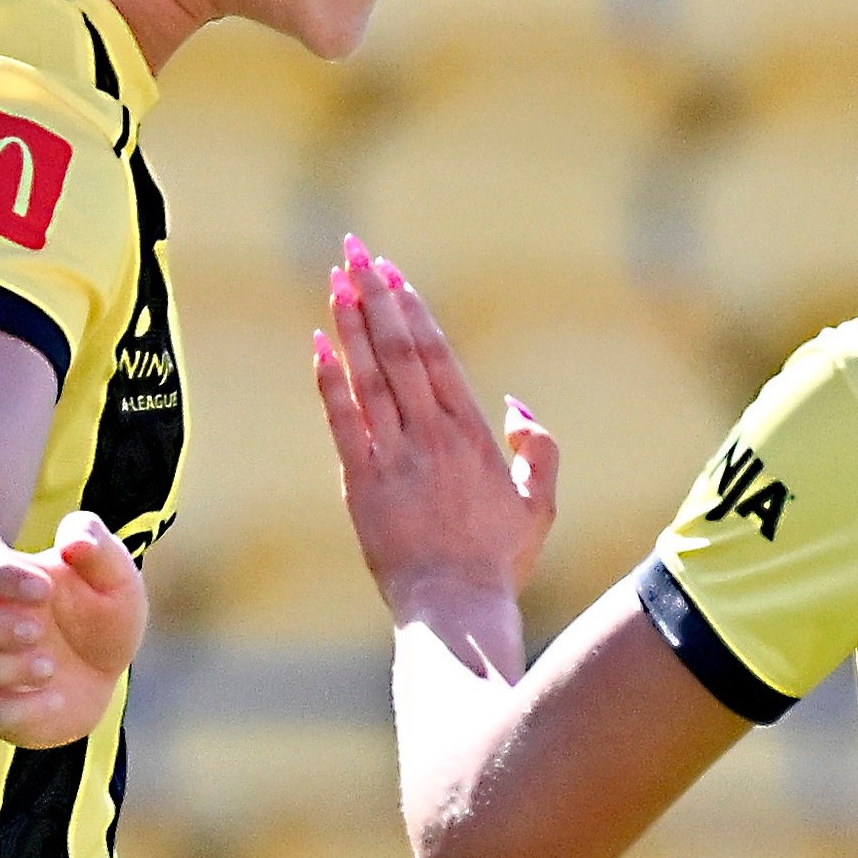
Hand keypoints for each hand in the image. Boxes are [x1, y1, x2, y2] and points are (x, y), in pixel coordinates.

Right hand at [0, 512, 145, 747]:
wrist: (103, 672)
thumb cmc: (99, 613)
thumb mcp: (112, 575)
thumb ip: (96, 546)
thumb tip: (74, 542)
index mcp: (3, 583)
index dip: (1, 577)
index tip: (46, 589)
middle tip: (37, 629)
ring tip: (49, 666)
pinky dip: (17, 707)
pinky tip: (55, 698)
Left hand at [315, 236, 557, 624]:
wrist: (455, 606)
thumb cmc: (497, 561)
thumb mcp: (539, 504)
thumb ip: (537, 449)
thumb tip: (515, 406)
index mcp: (472, 433)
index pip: (436, 354)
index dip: (411, 308)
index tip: (391, 272)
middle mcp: (432, 434)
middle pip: (400, 350)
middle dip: (375, 296)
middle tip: (355, 251)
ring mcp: (395, 456)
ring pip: (370, 376)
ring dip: (350, 324)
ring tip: (335, 280)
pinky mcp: (363, 483)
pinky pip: (342, 421)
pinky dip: (329, 380)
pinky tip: (318, 344)